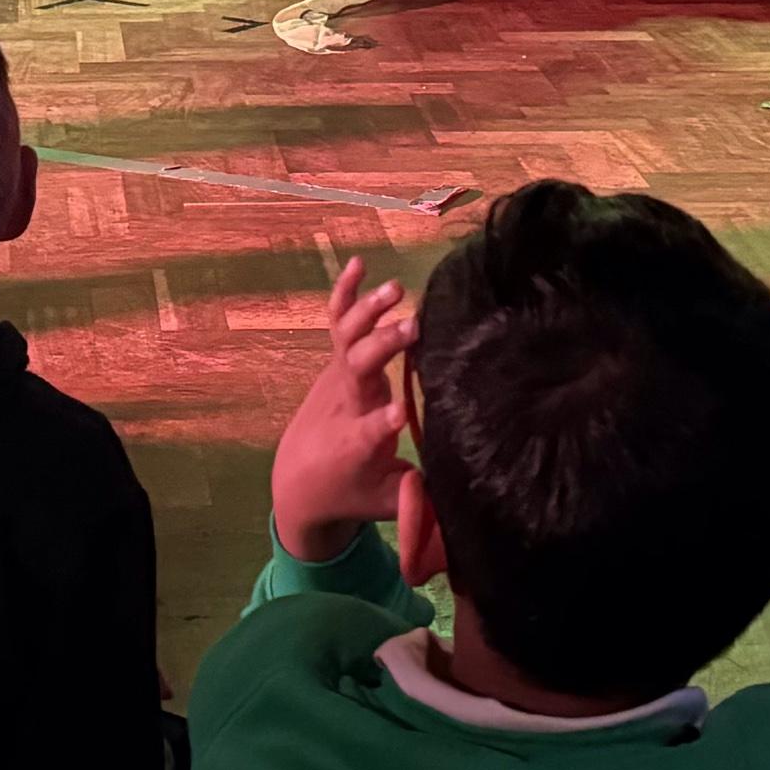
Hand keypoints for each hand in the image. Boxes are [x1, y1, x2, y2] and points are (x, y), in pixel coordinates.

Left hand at [269, 256, 418, 562]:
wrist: (298, 480)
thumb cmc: (352, 493)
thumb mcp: (387, 505)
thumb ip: (421, 499)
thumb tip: (470, 497)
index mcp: (358, 444)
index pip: (369, 432)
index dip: (382, 422)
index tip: (400, 412)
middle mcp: (345, 405)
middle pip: (358, 370)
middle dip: (381, 347)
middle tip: (413, 328)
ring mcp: (336, 379)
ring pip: (346, 339)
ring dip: (368, 312)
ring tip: (394, 289)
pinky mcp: (334, 363)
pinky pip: (337, 323)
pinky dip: (345, 293)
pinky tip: (359, 265)